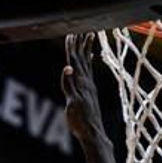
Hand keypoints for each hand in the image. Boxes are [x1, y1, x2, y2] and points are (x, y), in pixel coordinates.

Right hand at [61, 34, 110, 158]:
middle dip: (81, 43)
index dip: (73, 47)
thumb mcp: (72, 103)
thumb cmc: (81, 121)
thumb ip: (69, 85)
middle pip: (82, 58)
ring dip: (87, 48)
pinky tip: (90, 58)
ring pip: (87, 63)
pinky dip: (89, 62)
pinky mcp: (90, 92)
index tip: (72, 34)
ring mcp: (89, 86)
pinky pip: (89, 71)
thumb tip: (68, 67)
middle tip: (81, 28)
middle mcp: (86, 82)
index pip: (75, 60)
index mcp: (81, 83)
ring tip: (89, 36)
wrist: (93, 134)